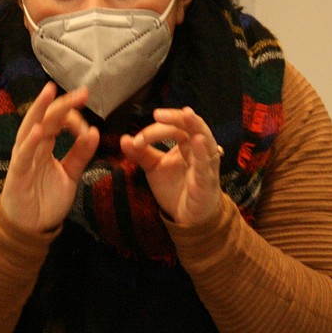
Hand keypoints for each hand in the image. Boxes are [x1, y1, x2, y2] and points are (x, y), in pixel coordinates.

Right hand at [0, 82, 99, 234]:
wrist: (31, 228)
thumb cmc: (46, 200)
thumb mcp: (70, 174)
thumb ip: (80, 154)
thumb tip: (94, 131)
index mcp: (44, 146)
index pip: (57, 122)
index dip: (74, 115)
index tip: (90, 115)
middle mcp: (32, 147)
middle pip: (46, 119)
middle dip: (62, 104)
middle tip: (82, 93)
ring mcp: (23, 158)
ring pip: (31, 128)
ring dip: (40, 110)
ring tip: (50, 92)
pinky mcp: (17, 174)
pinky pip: (23, 156)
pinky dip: (30, 142)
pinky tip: (39, 130)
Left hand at [119, 106, 224, 225]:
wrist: (187, 218)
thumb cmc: (176, 188)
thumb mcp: (154, 168)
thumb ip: (141, 153)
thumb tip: (124, 138)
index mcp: (186, 144)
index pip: (174, 128)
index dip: (155, 130)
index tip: (137, 140)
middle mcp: (198, 150)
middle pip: (192, 126)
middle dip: (177, 117)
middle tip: (158, 114)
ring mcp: (205, 164)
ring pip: (205, 139)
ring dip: (195, 126)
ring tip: (186, 114)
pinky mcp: (207, 181)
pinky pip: (206, 165)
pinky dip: (202, 152)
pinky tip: (197, 141)